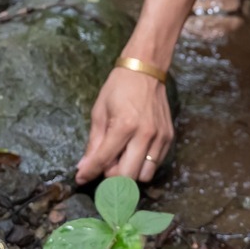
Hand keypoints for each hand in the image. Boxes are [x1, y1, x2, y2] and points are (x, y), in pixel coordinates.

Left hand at [74, 68, 172, 183]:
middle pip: (128, 176)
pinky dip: (143, 165)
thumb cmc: (119, 87)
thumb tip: (84, 168)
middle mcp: (145, 134)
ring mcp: (160, 137)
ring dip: (130, 173)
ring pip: (145, 175)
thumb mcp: (99, 111)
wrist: (146, 69)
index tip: (81, 179)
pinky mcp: (168, 137)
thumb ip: (93, 143)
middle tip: (104, 167)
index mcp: (124, 125)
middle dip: (112, 177)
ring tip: (121, 159)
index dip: (90, 173)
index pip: (105, 160)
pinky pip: (156, 164)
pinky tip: (134, 152)